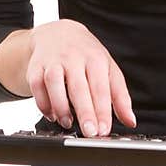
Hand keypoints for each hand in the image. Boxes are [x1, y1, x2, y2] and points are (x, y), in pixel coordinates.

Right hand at [26, 19, 135, 137]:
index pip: (101, 87)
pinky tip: (52, 115)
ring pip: (54, 83)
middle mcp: (74, 58)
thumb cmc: (86, 55)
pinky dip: (43, 103)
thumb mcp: (108, 70)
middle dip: (85, 112)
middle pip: (78, 87)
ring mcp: (53, 60)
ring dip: (61, 107)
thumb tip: (130, 121)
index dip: (103, 111)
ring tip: (68, 123)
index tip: (104, 130)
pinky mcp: (36, 66)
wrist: (58, 33)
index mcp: (95, 59)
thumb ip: (120, 97)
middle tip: (90, 132)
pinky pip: (36, 86)